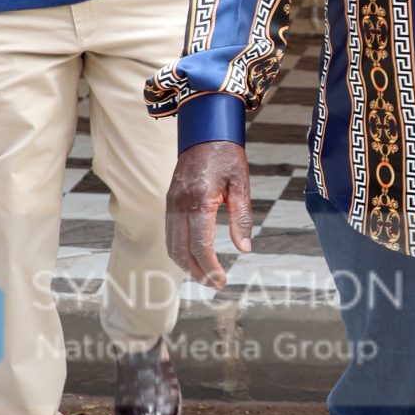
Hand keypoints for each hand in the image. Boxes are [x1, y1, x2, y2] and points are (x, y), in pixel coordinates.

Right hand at [165, 139, 253, 290]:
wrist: (204, 130)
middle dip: (197, 273)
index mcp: (199, 201)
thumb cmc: (226, 154)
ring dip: (186, 265)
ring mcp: (171, 203)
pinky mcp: (169, 201)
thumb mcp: (241, 183)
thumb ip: (242, 217)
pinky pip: (170, 233)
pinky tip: (193, 257)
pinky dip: (179, 251)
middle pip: (181, 251)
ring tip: (205, 276)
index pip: (200, 246)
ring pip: (171, 245)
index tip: (222, 281)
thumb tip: (244, 248)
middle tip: (216, 284)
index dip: (210, 268)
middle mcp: (180, 205)